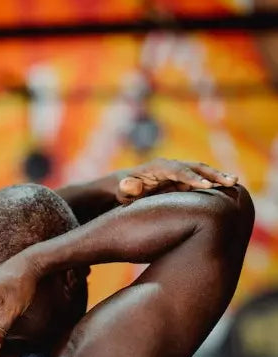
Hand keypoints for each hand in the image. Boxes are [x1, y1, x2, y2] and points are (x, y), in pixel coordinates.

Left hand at [116, 159, 237, 203]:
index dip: (192, 178)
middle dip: (212, 174)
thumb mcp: (122, 190)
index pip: (179, 170)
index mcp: (159, 167)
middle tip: (230, 182)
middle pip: (195, 167)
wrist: (125, 186)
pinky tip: (229, 189)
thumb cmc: (123, 189)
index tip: (207, 186)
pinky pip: (201, 179)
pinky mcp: (183, 180)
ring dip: (218, 177)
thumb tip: (131, 185)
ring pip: (202, 172)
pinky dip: (214, 182)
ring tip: (235, 183)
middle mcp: (172, 166)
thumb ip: (127, 187)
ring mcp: (179, 172)